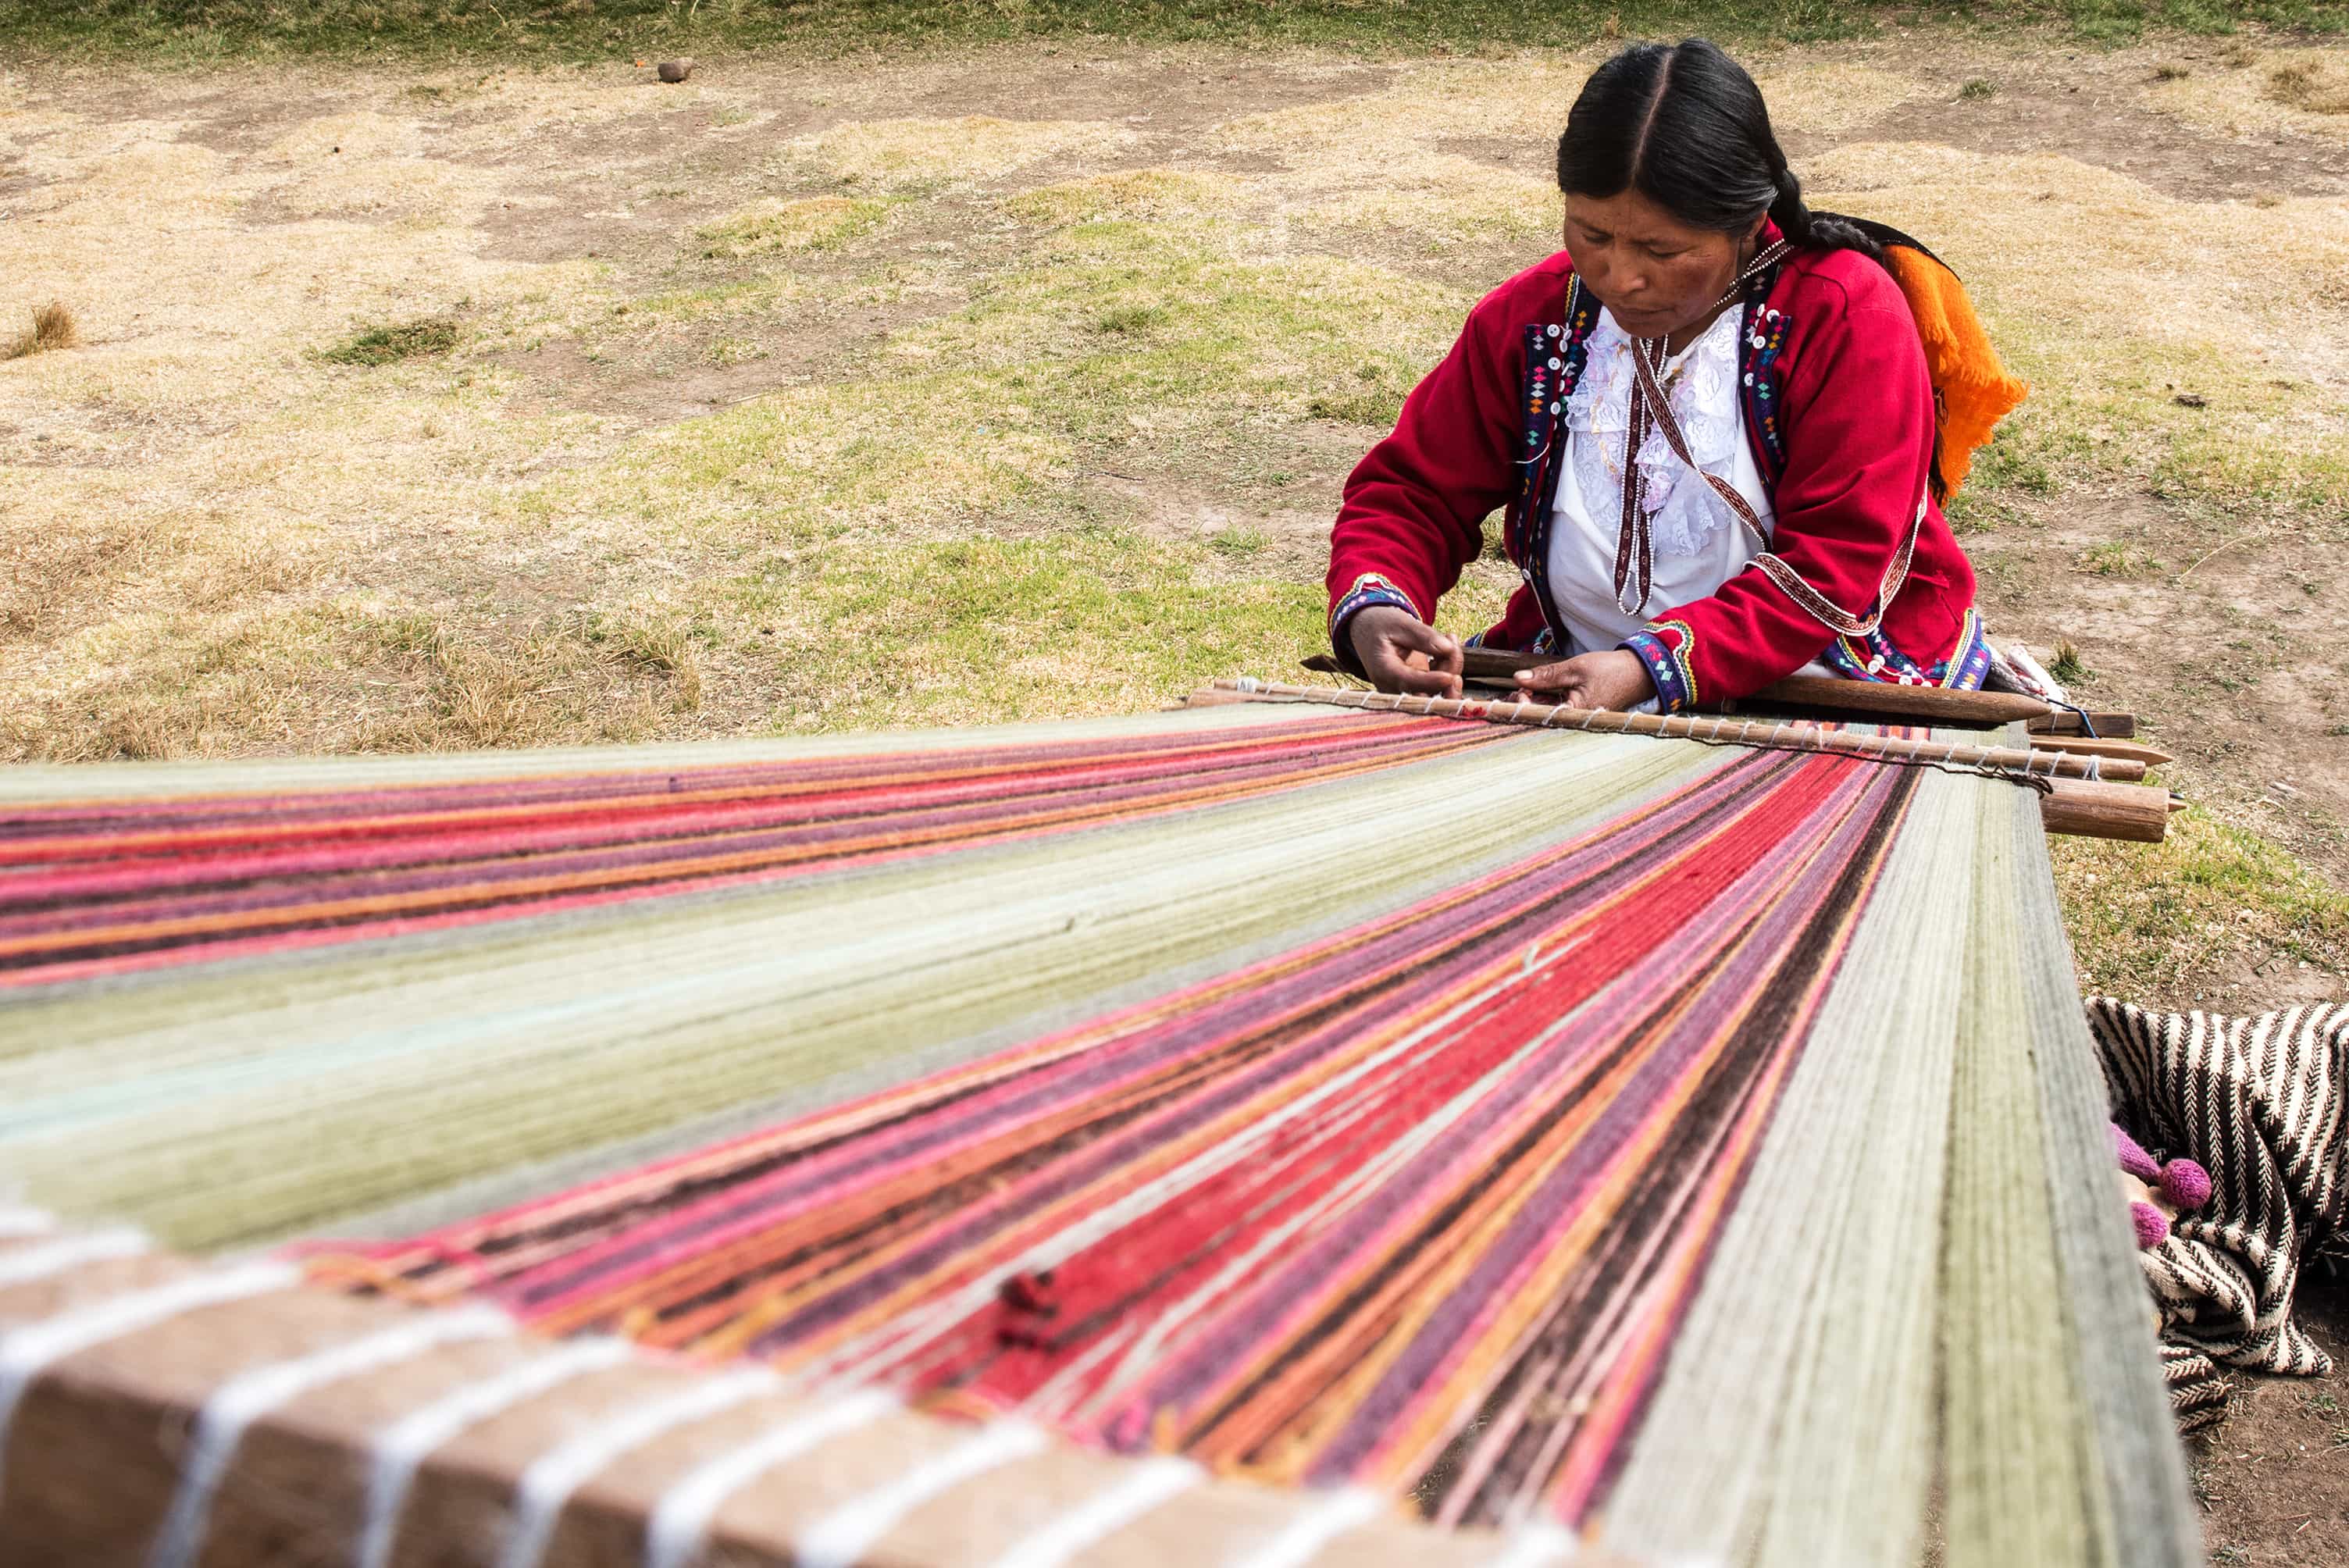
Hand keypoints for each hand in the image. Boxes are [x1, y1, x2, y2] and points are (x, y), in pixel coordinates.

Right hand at [1345, 605, 1463, 697]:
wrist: (1368, 632)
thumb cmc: (1381, 625)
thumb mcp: (1400, 623)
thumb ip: (1423, 635)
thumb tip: (1448, 648)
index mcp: (1383, 670)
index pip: (1408, 683)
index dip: (1431, 683)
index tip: (1451, 676)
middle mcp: (1394, 687)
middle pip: (1427, 697)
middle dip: (1449, 677)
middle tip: (1453, 648)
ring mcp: (1406, 691)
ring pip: (1438, 692)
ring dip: (1453, 668)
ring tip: (1450, 638)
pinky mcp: (1417, 688)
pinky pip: (1440, 686)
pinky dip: (1450, 668)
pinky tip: (1449, 646)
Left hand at [1511, 649, 1656, 711]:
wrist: (1639, 673)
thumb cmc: (1611, 670)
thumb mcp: (1575, 668)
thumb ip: (1546, 675)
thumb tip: (1518, 677)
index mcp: (1575, 715)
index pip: (1540, 716)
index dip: (1524, 705)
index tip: (1520, 689)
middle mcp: (1577, 723)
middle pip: (1543, 718)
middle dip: (1528, 703)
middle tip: (1523, 686)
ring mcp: (1580, 721)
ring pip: (1550, 715)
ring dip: (1537, 702)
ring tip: (1531, 686)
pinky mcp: (1582, 715)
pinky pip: (1560, 712)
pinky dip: (1549, 702)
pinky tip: (1543, 691)